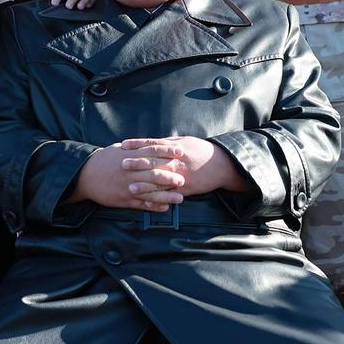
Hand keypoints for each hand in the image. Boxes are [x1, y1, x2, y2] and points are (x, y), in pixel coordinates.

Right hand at [69, 141, 185, 210]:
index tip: (180, 152)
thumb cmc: (103, 160)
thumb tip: (152, 144)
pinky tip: (165, 207)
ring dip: (166, 195)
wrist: (85, 175)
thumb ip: (135, 148)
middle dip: (170, 176)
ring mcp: (127, 186)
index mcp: (129, 156)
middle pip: (153, 173)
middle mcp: (129, 171)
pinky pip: (142, 204)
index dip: (167, 152)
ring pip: (150, 191)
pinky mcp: (124, 199)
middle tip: (184, 178)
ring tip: (180, 198)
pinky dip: (154, 206)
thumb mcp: (118, 150)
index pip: (151, 152)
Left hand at [121, 137, 248, 196]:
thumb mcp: (185, 141)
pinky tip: (147, 201)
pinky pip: (169, 195)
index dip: (137, 144)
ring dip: (144, 185)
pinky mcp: (185, 189)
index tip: (123, 144)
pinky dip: (158, 198)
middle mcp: (177, 162)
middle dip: (137, 163)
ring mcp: (181, 177)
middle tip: (121, 164)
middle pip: (153, 162)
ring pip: (159, 181)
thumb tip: (151, 143)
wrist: (222, 165)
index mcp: (175, 148)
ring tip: (130, 187)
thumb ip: (167, 143)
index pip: (152, 144)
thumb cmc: (202, 150)